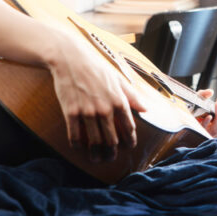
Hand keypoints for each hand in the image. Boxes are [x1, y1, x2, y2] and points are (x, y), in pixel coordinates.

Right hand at [49, 39, 146, 161]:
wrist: (71, 59)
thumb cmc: (96, 68)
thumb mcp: (118, 78)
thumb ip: (132, 96)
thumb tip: (146, 109)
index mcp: (119, 101)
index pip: (129, 128)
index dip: (130, 141)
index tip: (128, 147)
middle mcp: (105, 109)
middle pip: (112, 140)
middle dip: (112, 152)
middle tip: (111, 158)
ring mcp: (87, 112)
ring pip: (94, 142)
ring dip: (96, 154)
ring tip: (96, 158)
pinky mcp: (71, 113)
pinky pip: (75, 136)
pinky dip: (77, 145)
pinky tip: (79, 148)